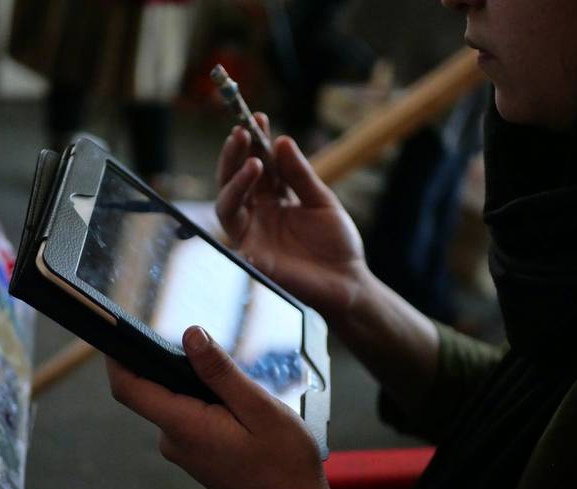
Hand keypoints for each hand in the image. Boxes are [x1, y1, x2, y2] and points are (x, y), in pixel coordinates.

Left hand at [106, 326, 350, 488]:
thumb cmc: (284, 463)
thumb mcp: (259, 407)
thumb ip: (220, 371)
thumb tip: (190, 335)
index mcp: (185, 426)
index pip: (129, 388)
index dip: (116, 357)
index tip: (117, 329)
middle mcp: (174, 440)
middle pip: (153, 388)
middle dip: (179, 365)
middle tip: (219, 359)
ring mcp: (183, 450)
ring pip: (175, 401)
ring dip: (199, 386)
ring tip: (239, 394)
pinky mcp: (194, 453)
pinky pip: (188, 416)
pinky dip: (206, 403)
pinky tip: (238, 411)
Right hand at [215, 114, 367, 317]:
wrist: (348, 282)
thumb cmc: (336, 244)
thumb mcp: (321, 201)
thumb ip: (300, 175)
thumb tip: (281, 141)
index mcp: (275, 199)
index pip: (257, 164)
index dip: (255, 141)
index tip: (258, 117)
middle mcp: (258, 214)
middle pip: (234, 180)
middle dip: (235, 155)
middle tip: (242, 131)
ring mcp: (252, 235)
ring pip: (227, 203)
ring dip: (236, 180)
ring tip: (255, 163)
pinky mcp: (252, 256)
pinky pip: (235, 235)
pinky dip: (238, 212)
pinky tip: (250, 195)